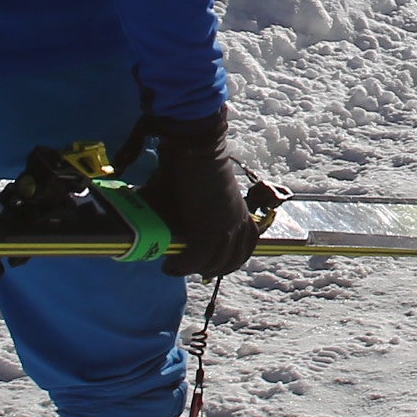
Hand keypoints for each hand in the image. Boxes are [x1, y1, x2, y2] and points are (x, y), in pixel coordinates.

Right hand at [135, 112, 268, 278]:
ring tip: (175, 265)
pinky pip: (195, 260)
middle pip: (230, 260)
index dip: (233, 259)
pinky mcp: (207, 231)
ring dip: (193, 269)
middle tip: (190, 267)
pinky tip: (168, 264)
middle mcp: (238, 224)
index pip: (247, 246)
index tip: (216, 264)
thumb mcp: (206, 190)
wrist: (196, 147)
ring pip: (212, 263)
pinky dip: (180, 266)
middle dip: (211, 268)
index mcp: (242, 213)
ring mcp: (225, 229)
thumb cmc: (198, 161)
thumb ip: (201, 206)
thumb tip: (187, 216)